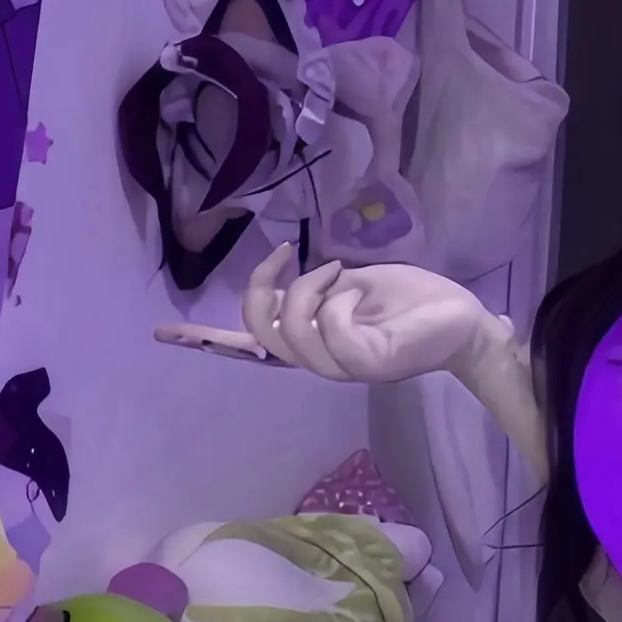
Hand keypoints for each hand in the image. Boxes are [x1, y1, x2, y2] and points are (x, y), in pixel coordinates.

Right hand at [155, 246, 498, 385]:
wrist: (462, 320)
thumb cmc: (409, 300)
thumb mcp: (348, 283)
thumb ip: (312, 288)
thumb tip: (283, 276)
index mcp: (311, 341)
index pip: (250, 345)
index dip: (204, 339)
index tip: (160, 334)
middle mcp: (320, 359)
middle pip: (259, 333)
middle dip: (261, 286)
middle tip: (287, 254)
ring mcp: (343, 367)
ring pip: (290, 333)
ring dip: (306, 289)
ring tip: (335, 272)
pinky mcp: (368, 365)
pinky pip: (329, 331)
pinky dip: (336, 301)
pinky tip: (357, 292)